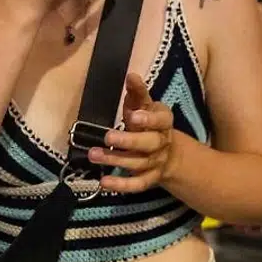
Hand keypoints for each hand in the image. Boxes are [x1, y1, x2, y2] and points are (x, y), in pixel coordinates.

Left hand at [88, 73, 176, 193]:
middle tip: (107, 136)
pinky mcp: (149, 180)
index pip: (160, 120)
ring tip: (93, 155)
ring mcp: (156, 163)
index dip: (148, 119)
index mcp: (163, 122)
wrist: (167, 153)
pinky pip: (137, 185)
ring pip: (138, 164)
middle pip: (149, 144)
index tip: (133, 115)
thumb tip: (130, 75)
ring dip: (116, 160)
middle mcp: (161, 144)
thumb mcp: (145, 105)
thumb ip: (137, 92)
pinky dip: (121, 186)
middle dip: (128, 141)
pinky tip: (104, 182)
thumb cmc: (149, 123)